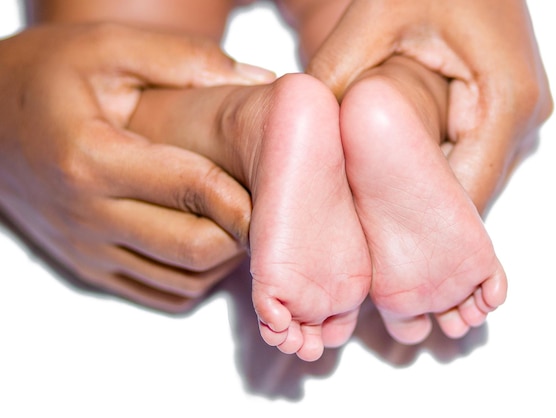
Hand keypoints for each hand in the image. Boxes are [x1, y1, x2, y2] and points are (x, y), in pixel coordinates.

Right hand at [0, 23, 273, 311]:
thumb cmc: (47, 77)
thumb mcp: (108, 48)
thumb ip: (185, 61)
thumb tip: (257, 81)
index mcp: (91, 157)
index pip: (193, 188)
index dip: (246, 194)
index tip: (284, 189)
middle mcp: (87, 215)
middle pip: (193, 246)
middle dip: (243, 234)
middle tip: (271, 210)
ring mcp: (87, 249)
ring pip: (182, 278)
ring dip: (225, 258)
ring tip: (244, 223)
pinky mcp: (88, 267)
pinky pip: (159, 292)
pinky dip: (196, 277)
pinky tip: (209, 243)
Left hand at [307, 0, 552, 213]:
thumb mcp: (372, 19)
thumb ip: (336, 76)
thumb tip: (297, 132)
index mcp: (505, 102)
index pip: (465, 197)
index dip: (418, 229)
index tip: (373, 247)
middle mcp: (522, 118)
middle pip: (468, 196)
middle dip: (416, 217)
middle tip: (364, 235)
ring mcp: (515, 117)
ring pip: (466, 180)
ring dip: (422, 195)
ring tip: (371, 206)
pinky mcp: (498, 111)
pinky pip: (465, 158)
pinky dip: (430, 169)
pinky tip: (390, 171)